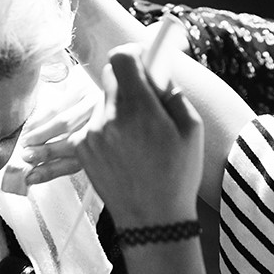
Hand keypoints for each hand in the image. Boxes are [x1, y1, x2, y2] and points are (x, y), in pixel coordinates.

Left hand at [30, 44, 202, 227]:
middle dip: (128, 82)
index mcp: (140, 108)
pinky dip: (106, 130)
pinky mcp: (82, 148)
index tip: (142, 60)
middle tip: (145, 101)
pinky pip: (93, 125)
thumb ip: (172, 94)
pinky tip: (123, 151)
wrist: (152, 218)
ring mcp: (92, 133)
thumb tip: (157, 73)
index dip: (133, 54)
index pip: (122, 58)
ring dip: (118, 109)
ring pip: (103, 103)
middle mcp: (110, 116)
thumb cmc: (177, 174)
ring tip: (137, 137)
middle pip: (110, 77)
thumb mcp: (191, 129)